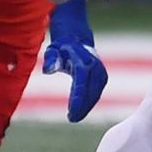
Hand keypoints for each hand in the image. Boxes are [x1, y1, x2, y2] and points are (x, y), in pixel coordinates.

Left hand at [43, 0, 106, 122]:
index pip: (82, 84)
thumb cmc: (61, 44)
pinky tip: (82, 108)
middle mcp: (94, 65)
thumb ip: (51, 59)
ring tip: (76, 115)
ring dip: (88, 105)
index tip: (72, 113)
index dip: (78, 100)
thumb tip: (49, 70)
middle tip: (72, 118)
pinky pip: (97, 89)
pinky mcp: (101, 73)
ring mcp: (100, 68)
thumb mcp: (52, 49)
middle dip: (83, 106)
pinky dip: (91, 100)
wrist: (75, 32)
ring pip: (96, 91)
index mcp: (82, 60)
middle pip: (92, 91)